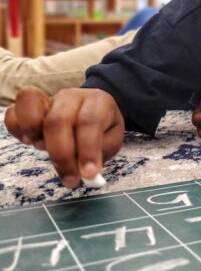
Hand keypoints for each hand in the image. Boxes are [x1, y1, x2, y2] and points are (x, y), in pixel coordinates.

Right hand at [4, 86, 123, 187]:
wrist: (94, 112)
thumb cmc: (103, 129)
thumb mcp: (111, 140)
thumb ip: (100, 154)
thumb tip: (85, 173)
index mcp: (98, 102)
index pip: (90, 121)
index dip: (88, 149)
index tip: (89, 173)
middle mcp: (73, 96)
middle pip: (58, 119)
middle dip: (62, 154)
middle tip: (70, 178)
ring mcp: (50, 99)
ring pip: (32, 104)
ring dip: (33, 131)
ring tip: (42, 150)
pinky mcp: (32, 108)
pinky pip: (14, 112)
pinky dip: (16, 127)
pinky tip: (28, 141)